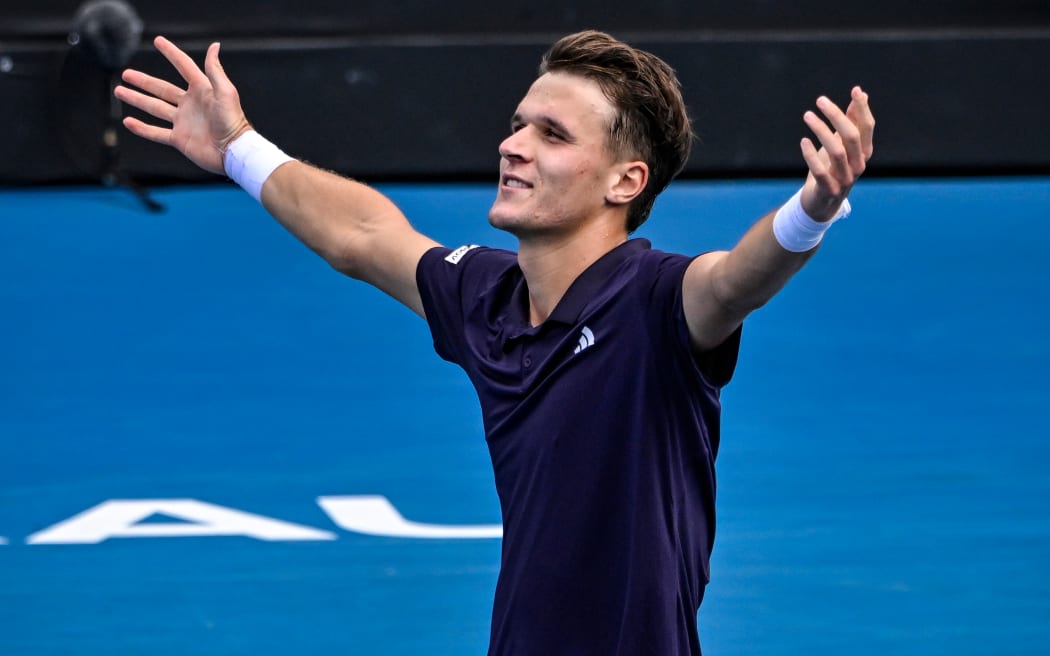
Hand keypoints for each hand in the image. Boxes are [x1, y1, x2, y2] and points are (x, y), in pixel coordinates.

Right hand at [114, 36, 251, 175]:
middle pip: (161, 89)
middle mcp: (190, 104)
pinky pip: (156, 133)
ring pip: (155, 108)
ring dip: (137, 99)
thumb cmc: (233, 121)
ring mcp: (183, 122)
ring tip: (119, 91)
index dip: (171, 53)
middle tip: (126, 73)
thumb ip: (215, 70)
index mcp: (202, 90)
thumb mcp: (225, 92)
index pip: (183, 66)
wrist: (233, 151)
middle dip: (143, 81)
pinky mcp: (180, 139)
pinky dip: (142, 128)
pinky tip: (128, 121)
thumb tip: (214, 46)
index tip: (158, 40)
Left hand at [798, 87, 874, 220]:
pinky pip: (820, 171)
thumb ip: (851, 122)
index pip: (867, 127)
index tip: (855, 90)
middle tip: (820, 100)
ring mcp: (845, 179)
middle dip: (836, 116)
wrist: (822, 204)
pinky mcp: (829, 190)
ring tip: (807, 115)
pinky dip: (811, 155)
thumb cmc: (832, 169)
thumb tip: (859, 94)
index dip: (862, 109)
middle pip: (851, 136)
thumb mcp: (842, 144)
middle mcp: (858, 165)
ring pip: (836, 151)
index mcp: (864, 152)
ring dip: (820, 130)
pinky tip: (803, 141)